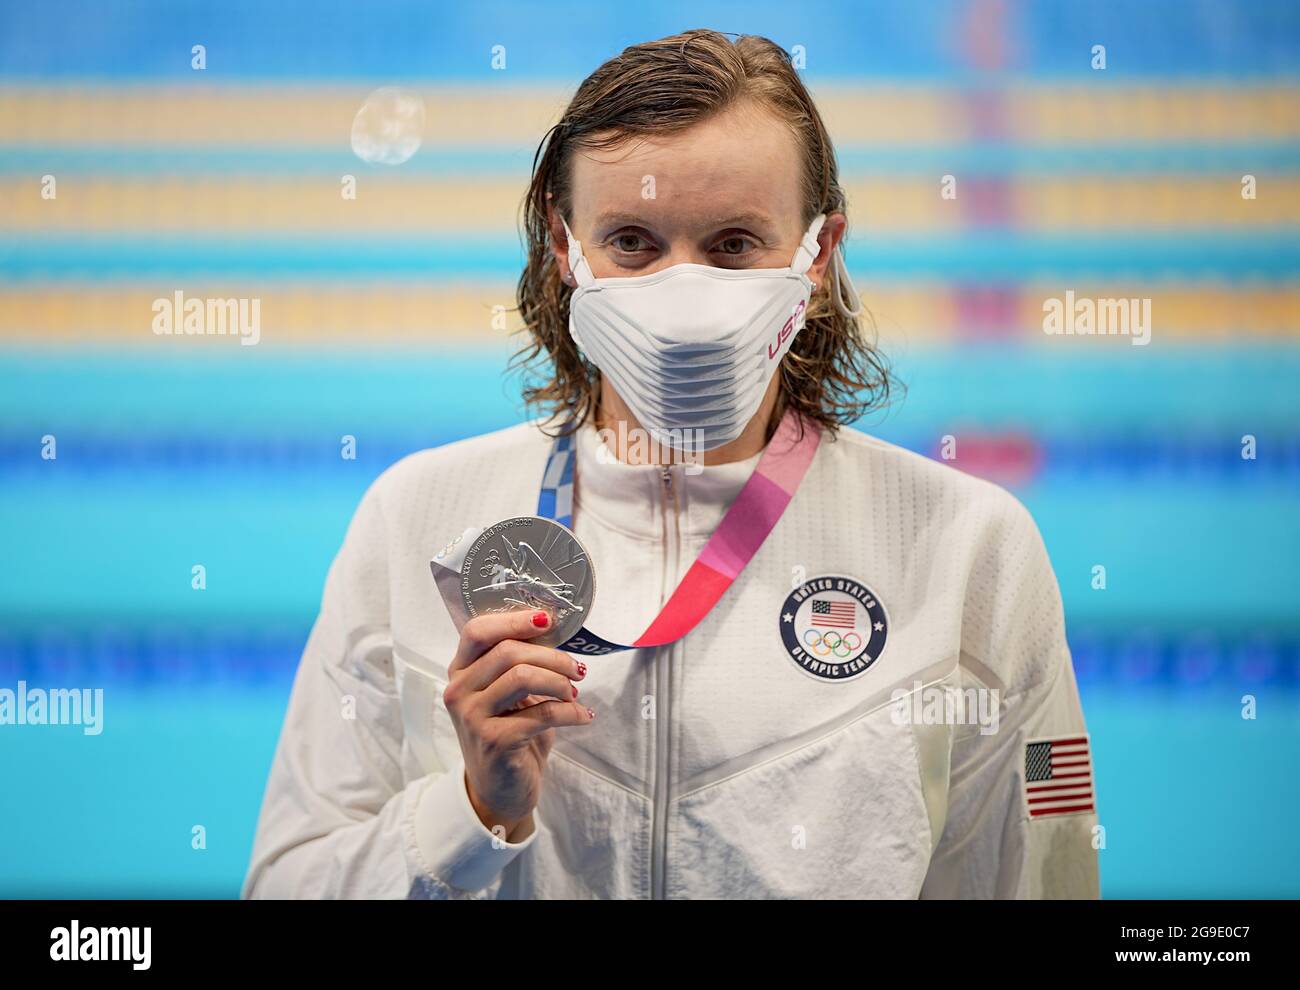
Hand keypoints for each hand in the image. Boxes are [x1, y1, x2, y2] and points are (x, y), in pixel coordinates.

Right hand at [443, 609, 592, 839]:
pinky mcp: (494, 741)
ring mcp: (472, 717)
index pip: (477, 631)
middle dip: (553, 657)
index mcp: (461, 672)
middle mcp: (459, 691)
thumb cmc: (509, 734)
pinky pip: (542, 713)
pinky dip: (571, 711)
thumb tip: (555, 632)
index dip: (514, 620)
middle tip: (578, 670)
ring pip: (523, 677)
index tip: (549, 620)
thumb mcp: (508, 695)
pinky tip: (583, 715)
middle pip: (508, 652)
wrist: (500, 790)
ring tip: (575, 692)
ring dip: (560, 682)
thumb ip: (518, 664)